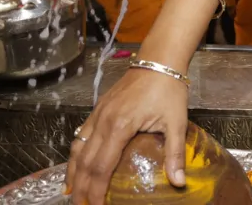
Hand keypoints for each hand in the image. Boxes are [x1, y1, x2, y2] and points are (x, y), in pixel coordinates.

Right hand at [67, 68, 188, 204]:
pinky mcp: (98, 109)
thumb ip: (174, 154)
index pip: (101, 168)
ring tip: (72, 193)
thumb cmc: (168, 90)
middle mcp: (102, 122)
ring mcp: (97, 114)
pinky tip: (77, 167)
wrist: (158, 60)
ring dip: (73, 174)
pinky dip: (76, 155)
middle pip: (85, 163)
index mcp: (119, 127)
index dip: (96, 191)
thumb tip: (178, 182)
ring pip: (77, 149)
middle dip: (80, 188)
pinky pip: (80, 136)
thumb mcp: (177, 123)